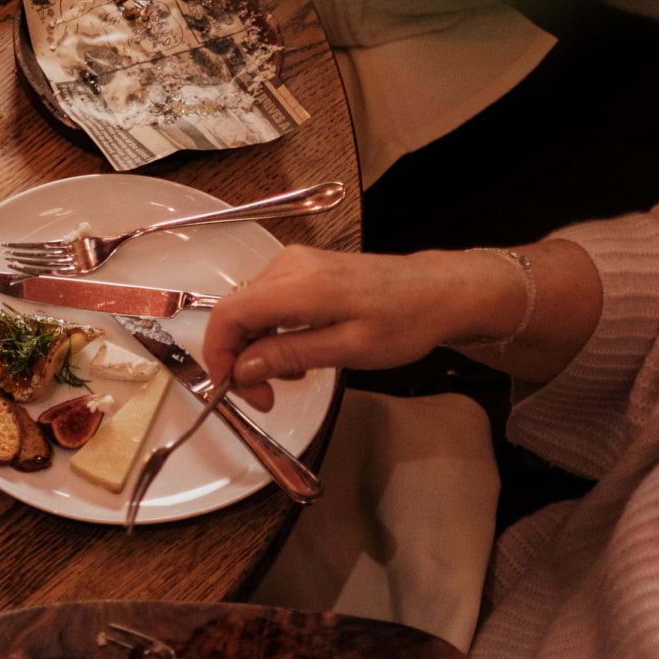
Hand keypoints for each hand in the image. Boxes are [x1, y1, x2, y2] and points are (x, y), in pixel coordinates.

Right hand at [201, 246, 521, 410]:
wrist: (438, 291)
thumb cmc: (403, 322)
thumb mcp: (348, 350)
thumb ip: (290, 355)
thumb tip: (242, 369)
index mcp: (298, 286)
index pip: (229, 315)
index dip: (219, 355)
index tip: (233, 389)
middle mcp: (288, 266)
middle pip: (236, 313)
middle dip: (242, 358)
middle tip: (266, 395)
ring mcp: (295, 263)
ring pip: (250, 310)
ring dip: (258, 348)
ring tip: (291, 375)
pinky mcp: (303, 267)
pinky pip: (268, 302)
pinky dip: (272, 331)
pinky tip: (299, 351)